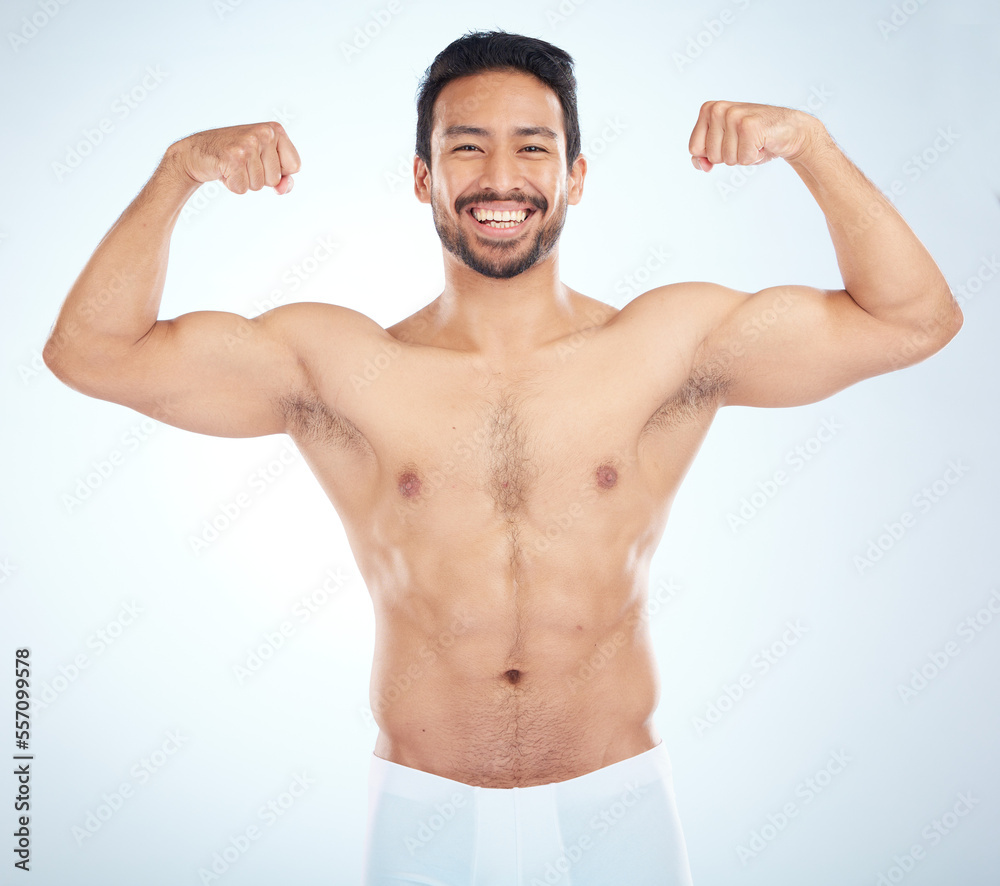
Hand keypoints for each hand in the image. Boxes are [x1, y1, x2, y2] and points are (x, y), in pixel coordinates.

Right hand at [166, 122, 300, 194]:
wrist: (197, 153)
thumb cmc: (235, 159)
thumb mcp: (263, 165)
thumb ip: (283, 179)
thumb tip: (283, 188)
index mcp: (276, 130)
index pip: (295, 166)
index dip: (279, 172)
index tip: (261, 161)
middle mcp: (264, 133)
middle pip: (275, 179)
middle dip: (258, 178)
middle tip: (242, 163)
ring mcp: (249, 143)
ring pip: (259, 185)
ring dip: (244, 181)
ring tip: (233, 165)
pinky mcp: (233, 156)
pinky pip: (242, 188)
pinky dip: (232, 185)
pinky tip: (223, 169)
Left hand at [688, 101, 821, 171]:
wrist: (789, 130)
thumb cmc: (754, 138)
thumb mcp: (723, 146)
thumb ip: (703, 155)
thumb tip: (701, 165)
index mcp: (708, 110)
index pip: (694, 149)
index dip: (711, 155)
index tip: (728, 142)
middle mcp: (718, 109)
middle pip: (711, 156)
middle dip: (729, 156)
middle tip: (745, 141)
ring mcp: (734, 116)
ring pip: (727, 159)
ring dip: (743, 156)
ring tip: (754, 141)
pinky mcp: (749, 126)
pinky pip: (744, 159)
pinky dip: (755, 157)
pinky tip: (763, 142)